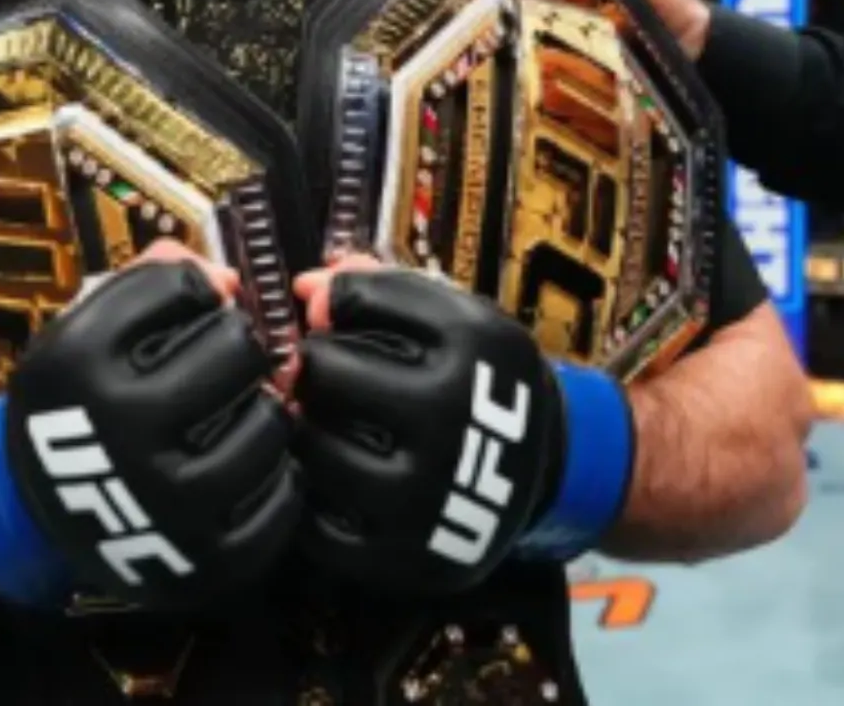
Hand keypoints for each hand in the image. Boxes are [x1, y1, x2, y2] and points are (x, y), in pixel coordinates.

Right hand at [0, 257, 297, 610]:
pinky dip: (276, 476)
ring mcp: (165, 500)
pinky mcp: (202, 560)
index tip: (187, 310)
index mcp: (82, 360)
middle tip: (226, 360)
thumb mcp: (82, 327)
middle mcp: (121, 427)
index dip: (193, 291)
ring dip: (264, 408)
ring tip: (241, 410)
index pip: (181, 288)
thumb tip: (226, 278)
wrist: (42, 505)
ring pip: (268, 423)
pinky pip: (279, 503)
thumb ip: (148, 280)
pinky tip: (249, 462)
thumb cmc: (76, 400)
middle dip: (237, 343)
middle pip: (236, 348)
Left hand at [289, 267, 633, 592]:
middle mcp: (453, 418)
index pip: (353, 301)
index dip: (329, 305)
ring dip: (304, 429)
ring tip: (320, 421)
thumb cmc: (478, 373)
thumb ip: (378, 287)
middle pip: (328, 376)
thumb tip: (305, 289)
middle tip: (318, 376)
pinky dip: (308, 496)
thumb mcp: (452, 313)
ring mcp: (433, 495)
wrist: (539, 460)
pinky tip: (325, 473)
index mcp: (468, 345)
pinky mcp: (413, 556)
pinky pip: (321, 529)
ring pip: (318, 450)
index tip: (333, 319)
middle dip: (311, 367)